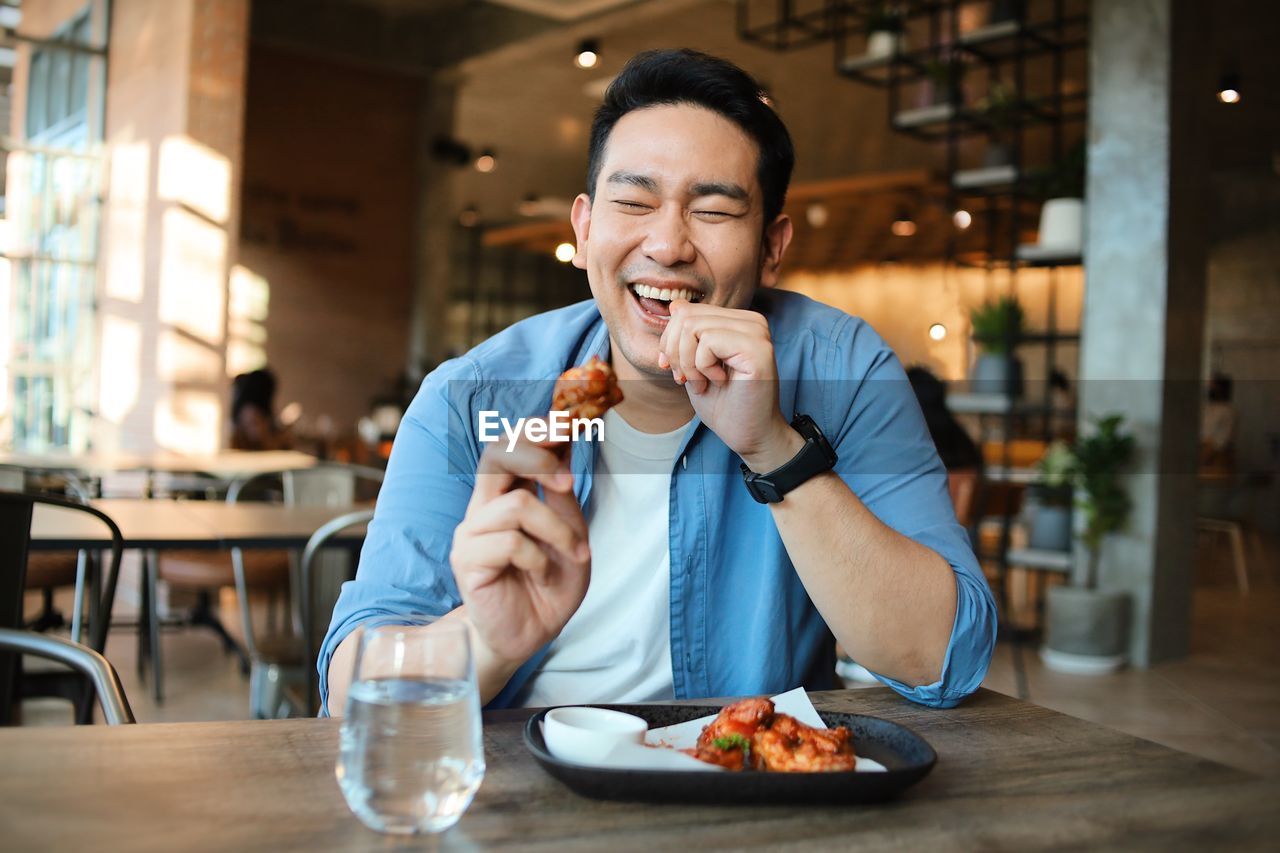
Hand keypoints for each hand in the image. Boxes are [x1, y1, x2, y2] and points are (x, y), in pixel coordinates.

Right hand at [449, 436, 590, 667]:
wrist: (528, 635)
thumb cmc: (547, 586)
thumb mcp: (570, 534)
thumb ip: (563, 496)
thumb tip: (568, 441)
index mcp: (504, 495)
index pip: (510, 445)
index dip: (537, 429)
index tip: (571, 422)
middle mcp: (483, 508)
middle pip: (496, 453)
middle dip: (538, 455)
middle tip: (568, 480)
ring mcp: (471, 533)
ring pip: (516, 503)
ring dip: (557, 529)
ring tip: (575, 554)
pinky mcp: (468, 562)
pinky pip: (510, 542)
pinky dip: (539, 557)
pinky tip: (542, 573)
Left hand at [657, 300, 802, 471]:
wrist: (750, 435)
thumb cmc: (725, 405)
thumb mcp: (695, 365)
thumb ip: (687, 337)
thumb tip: (676, 305)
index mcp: (738, 322)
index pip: (687, 311)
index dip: (670, 341)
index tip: (674, 370)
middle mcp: (752, 321)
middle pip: (686, 316)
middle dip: (675, 352)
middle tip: (686, 379)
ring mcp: (757, 333)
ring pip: (693, 327)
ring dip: (688, 363)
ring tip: (703, 382)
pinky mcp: (757, 348)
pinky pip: (708, 341)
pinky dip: (702, 367)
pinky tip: (719, 382)